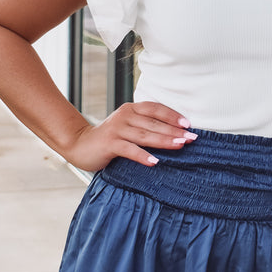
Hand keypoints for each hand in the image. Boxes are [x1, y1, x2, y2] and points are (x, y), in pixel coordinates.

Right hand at [64, 101, 196, 171]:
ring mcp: (116, 128)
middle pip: (154, 123)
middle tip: (191, 138)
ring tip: (180, 145)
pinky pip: (130, 149)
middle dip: (174, 131)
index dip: (172, 115)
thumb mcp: (127, 127)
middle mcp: (124, 115)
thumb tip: (174, 135)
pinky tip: (155, 162)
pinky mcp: (109, 143)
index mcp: (131, 109)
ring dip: (164, 140)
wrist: (79, 145)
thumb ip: (144, 126)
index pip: (156, 108)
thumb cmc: (109, 139)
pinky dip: (143, 156)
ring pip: (145, 135)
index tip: (188, 124)